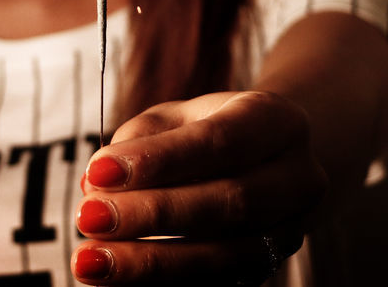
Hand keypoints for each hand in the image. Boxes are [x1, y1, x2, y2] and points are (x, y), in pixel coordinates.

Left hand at [71, 91, 327, 284]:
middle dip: (153, 214)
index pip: (220, 141)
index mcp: (277, 121)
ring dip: (152, 264)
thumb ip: (139, 140)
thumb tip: (97, 184)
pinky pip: (220, 284)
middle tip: (88, 218)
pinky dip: (166, 285)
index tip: (100, 171)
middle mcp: (298, 177)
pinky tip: (120, 283)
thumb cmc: (212, 130)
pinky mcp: (272, 267)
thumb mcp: (179, 116)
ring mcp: (292, 229)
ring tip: (91, 262)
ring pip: (227, 256)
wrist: (274, 159)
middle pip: (230, 201)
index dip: (160, 160)